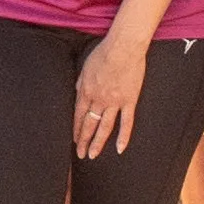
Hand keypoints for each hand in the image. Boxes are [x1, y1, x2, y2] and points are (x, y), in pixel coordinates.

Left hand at [71, 33, 148, 157]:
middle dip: (83, 140)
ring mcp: (115, 102)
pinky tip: (119, 149)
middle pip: (89, 124)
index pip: (78, 115)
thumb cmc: (103, 53)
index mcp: (86, 91)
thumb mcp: (85, 67)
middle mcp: (98, 100)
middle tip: (80, 154)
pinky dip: (123, 137)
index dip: (76, 129)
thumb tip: (78, 93)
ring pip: (105, 127)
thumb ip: (81, 83)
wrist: (123, 48)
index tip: (74, 140)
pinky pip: (126, 123)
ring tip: (93, 155)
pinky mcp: (129, 101)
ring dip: (97, 142)